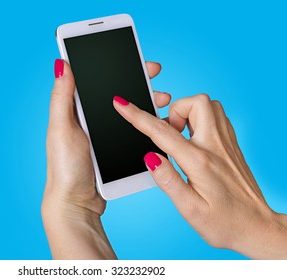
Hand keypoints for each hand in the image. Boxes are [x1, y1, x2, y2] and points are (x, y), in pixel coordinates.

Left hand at [42, 59, 170, 258]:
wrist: (77, 203)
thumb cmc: (65, 167)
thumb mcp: (61, 129)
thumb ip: (62, 98)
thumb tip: (61, 63)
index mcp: (76, 110)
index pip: (98, 81)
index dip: (118, 68)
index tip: (138, 60)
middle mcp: (91, 120)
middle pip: (119, 94)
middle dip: (139, 83)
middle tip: (156, 76)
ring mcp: (104, 135)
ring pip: (130, 112)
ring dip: (147, 103)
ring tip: (163, 101)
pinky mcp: (115, 150)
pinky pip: (133, 131)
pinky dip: (147, 124)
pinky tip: (159, 122)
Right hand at [113, 94, 286, 258]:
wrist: (257, 227)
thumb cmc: (224, 223)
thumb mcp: (190, 209)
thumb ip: (168, 180)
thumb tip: (150, 157)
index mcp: (199, 162)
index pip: (162, 132)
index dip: (137, 116)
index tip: (122, 104)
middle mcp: (216, 147)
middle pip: (196, 103)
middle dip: (175, 110)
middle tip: (169, 133)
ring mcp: (227, 144)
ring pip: (209, 105)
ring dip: (189, 113)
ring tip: (181, 136)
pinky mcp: (232, 145)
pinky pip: (217, 116)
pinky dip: (201, 119)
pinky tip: (195, 139)